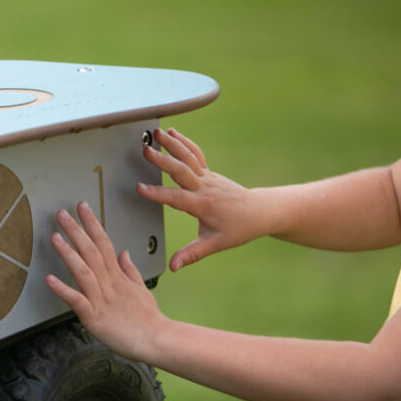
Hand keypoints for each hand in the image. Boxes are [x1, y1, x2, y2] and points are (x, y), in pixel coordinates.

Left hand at [45, 202, 167, 361]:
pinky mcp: (94, 317)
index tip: (82, 207)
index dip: (92, 224)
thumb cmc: (148, 319)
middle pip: (91, 251)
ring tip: (55, 237)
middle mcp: (109, 283)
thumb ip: (129, 270)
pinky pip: (77, 301)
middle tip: (62, 214)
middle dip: (76, 231)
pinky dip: (63, 290)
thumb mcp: (141, 289)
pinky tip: (50, 279)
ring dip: (68, 254)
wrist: (157, 341)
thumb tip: (123, 252)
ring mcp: (101, 299)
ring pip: (83, 271)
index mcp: (117, 276)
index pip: (104, 243)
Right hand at [140, 128, 263, 270]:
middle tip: (145, 151)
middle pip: (181, 170)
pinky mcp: (209, 172)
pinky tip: (172, 134)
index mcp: (203, 205)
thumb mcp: (215, 244)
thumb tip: (174, 267)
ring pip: (188, 156)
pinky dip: (183, 142)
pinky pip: (195, 154)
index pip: (176, 198)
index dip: (157, 193)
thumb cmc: (239, 228)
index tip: (140, 188)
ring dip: (172, 144)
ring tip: (156, 133)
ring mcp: (207, 177)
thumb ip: (192, 254)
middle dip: (162, 160)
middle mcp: (204, 187)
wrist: (260, 212)